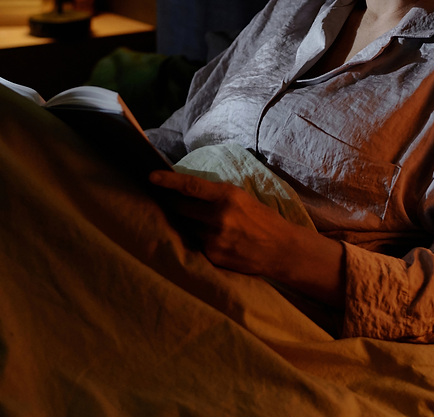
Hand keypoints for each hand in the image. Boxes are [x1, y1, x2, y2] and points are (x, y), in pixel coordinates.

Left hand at [148, 170, 290, 276]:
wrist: (281, 249)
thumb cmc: (262, 219)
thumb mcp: (241, 198)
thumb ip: (216, 195)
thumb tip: (187, 190)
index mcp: (227, 196)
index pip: (190, 186)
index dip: (168, 181)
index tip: (151, 176)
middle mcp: (218, 217)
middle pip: (181, 208)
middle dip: (173, 204)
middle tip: (167, 200)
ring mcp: (215, 238)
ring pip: (188, 227)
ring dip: (190, 224)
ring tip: (205, 224)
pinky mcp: (213, 256)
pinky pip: (197, 244)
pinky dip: (201, 240)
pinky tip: (216, 240)